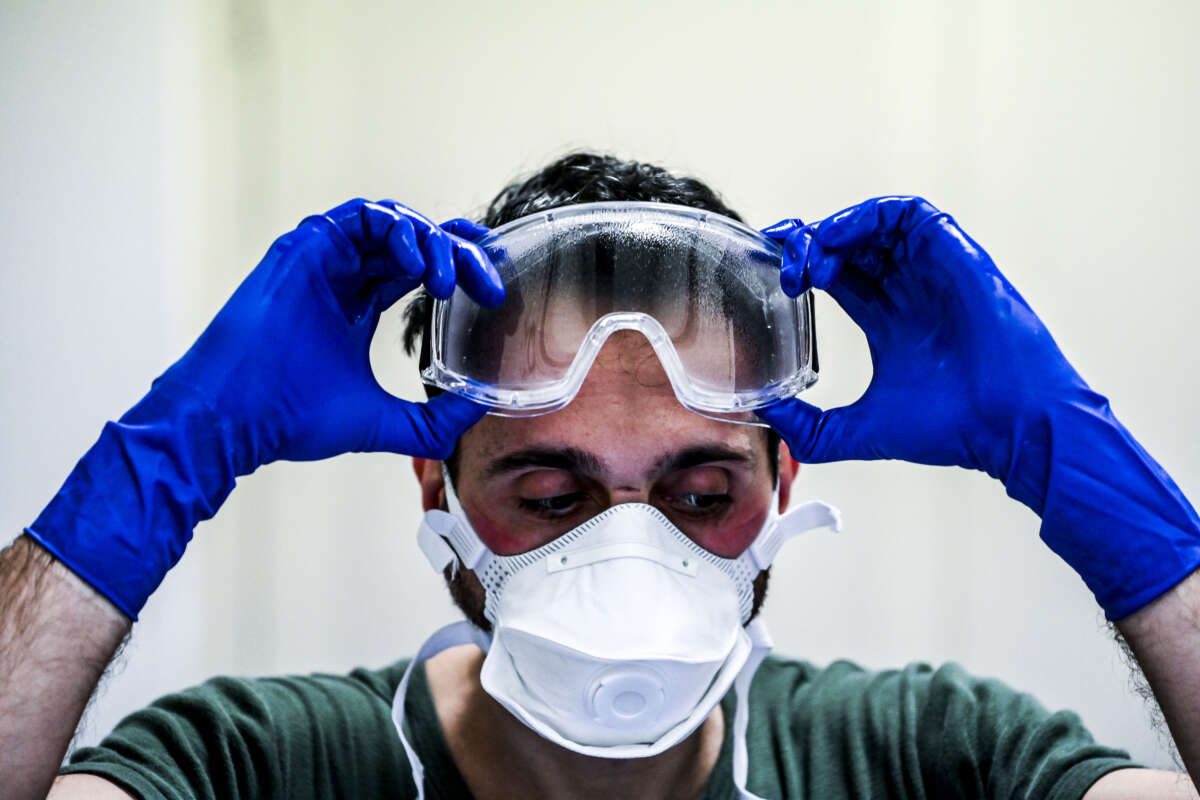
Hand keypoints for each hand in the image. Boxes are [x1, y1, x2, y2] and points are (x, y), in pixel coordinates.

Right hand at [26, 199, 503, 617]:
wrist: (235, 419)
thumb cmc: (290, 420)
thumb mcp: (382, 423)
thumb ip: (432, 422)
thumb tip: (477, 412)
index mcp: (357, 309)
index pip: (418, 269)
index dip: (458, 265)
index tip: (492, 284)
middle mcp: (342, 278)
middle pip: (414, 241)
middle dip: (459, 253)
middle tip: (488, 284)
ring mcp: (323, 260)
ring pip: (393, 222)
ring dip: (431, 241)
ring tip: (447, 282)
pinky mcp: (304, 249)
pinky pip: (361, 217)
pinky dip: (397, 230)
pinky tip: (418, 266)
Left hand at [758, 196, 1076, 481]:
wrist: (1010, 426)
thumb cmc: (952, 429)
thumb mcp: (859, 430)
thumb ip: (809, 428)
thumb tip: (766, 417)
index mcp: (888, 321)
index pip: (836, 276)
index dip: (801, 266)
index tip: (771, 274)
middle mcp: (908, 290)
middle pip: (849, 245)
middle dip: (807, 243)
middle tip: (780, 258)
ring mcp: (932, 270)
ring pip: (874, 224)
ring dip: (832, 229)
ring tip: (806, 254)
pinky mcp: (956, 255)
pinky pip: (908, 213)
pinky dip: (866, 216)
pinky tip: (835, 240)